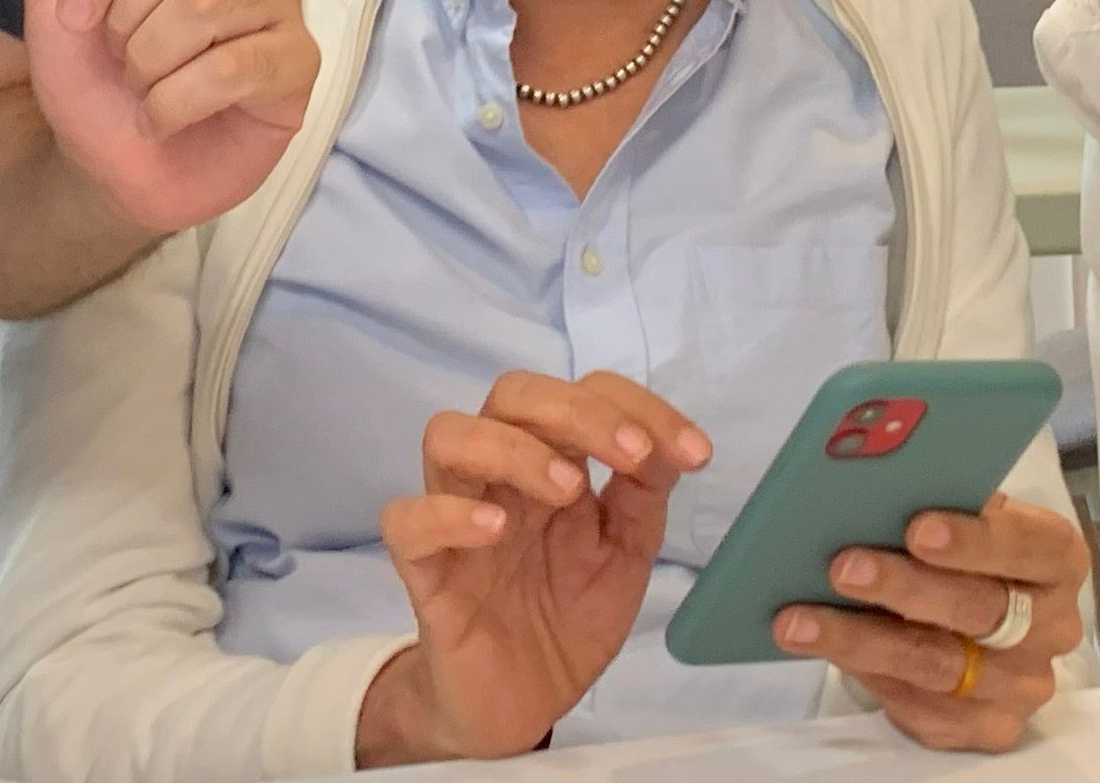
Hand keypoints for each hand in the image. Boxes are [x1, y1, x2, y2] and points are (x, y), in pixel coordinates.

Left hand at [16, 0, 317, 234]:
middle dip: (123, 20)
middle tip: (120, 57)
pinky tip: (163, 120)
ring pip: (206, 1)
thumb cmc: (94, 69)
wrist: (110, 162)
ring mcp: (281, 1)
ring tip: (144, 87)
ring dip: (148, 61)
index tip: (74, 18)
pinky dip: (175, 103)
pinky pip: (236, 66)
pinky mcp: (299, 62)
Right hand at [357, 373, 711, 764]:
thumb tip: (672, 444)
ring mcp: (456, 516)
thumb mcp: (626, 554)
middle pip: (512, 394)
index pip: (581, 393)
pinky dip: (448, 514)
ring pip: (448, 435)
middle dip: (578, 412)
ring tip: (569, 490)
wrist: (522, 705)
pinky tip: (496, 531)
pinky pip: (407, 520)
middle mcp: (500, 476)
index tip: (693, 452)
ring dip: (515, 448)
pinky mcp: (424, 571)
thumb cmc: (568, 619)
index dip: (638, 406)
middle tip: (631, 456)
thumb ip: (642, 497)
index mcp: (552, 462)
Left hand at [780, 495, 1088, 750]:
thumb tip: (872, 488)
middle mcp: (1051, 626)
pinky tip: (823, 649)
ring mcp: (1022, 684)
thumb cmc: (965, 555)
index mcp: (1056, 560)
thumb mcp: (965, 517)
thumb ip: (940, 503)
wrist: (976, 623)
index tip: (918, 528)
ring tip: (802, 620)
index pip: (1029, 547)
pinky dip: (866, 674)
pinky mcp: (988, 727)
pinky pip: (922, 707)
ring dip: (864, 640)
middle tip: (844, 568)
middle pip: (980, 610)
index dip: (976, 540)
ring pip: (939, 664)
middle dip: (905, 588)